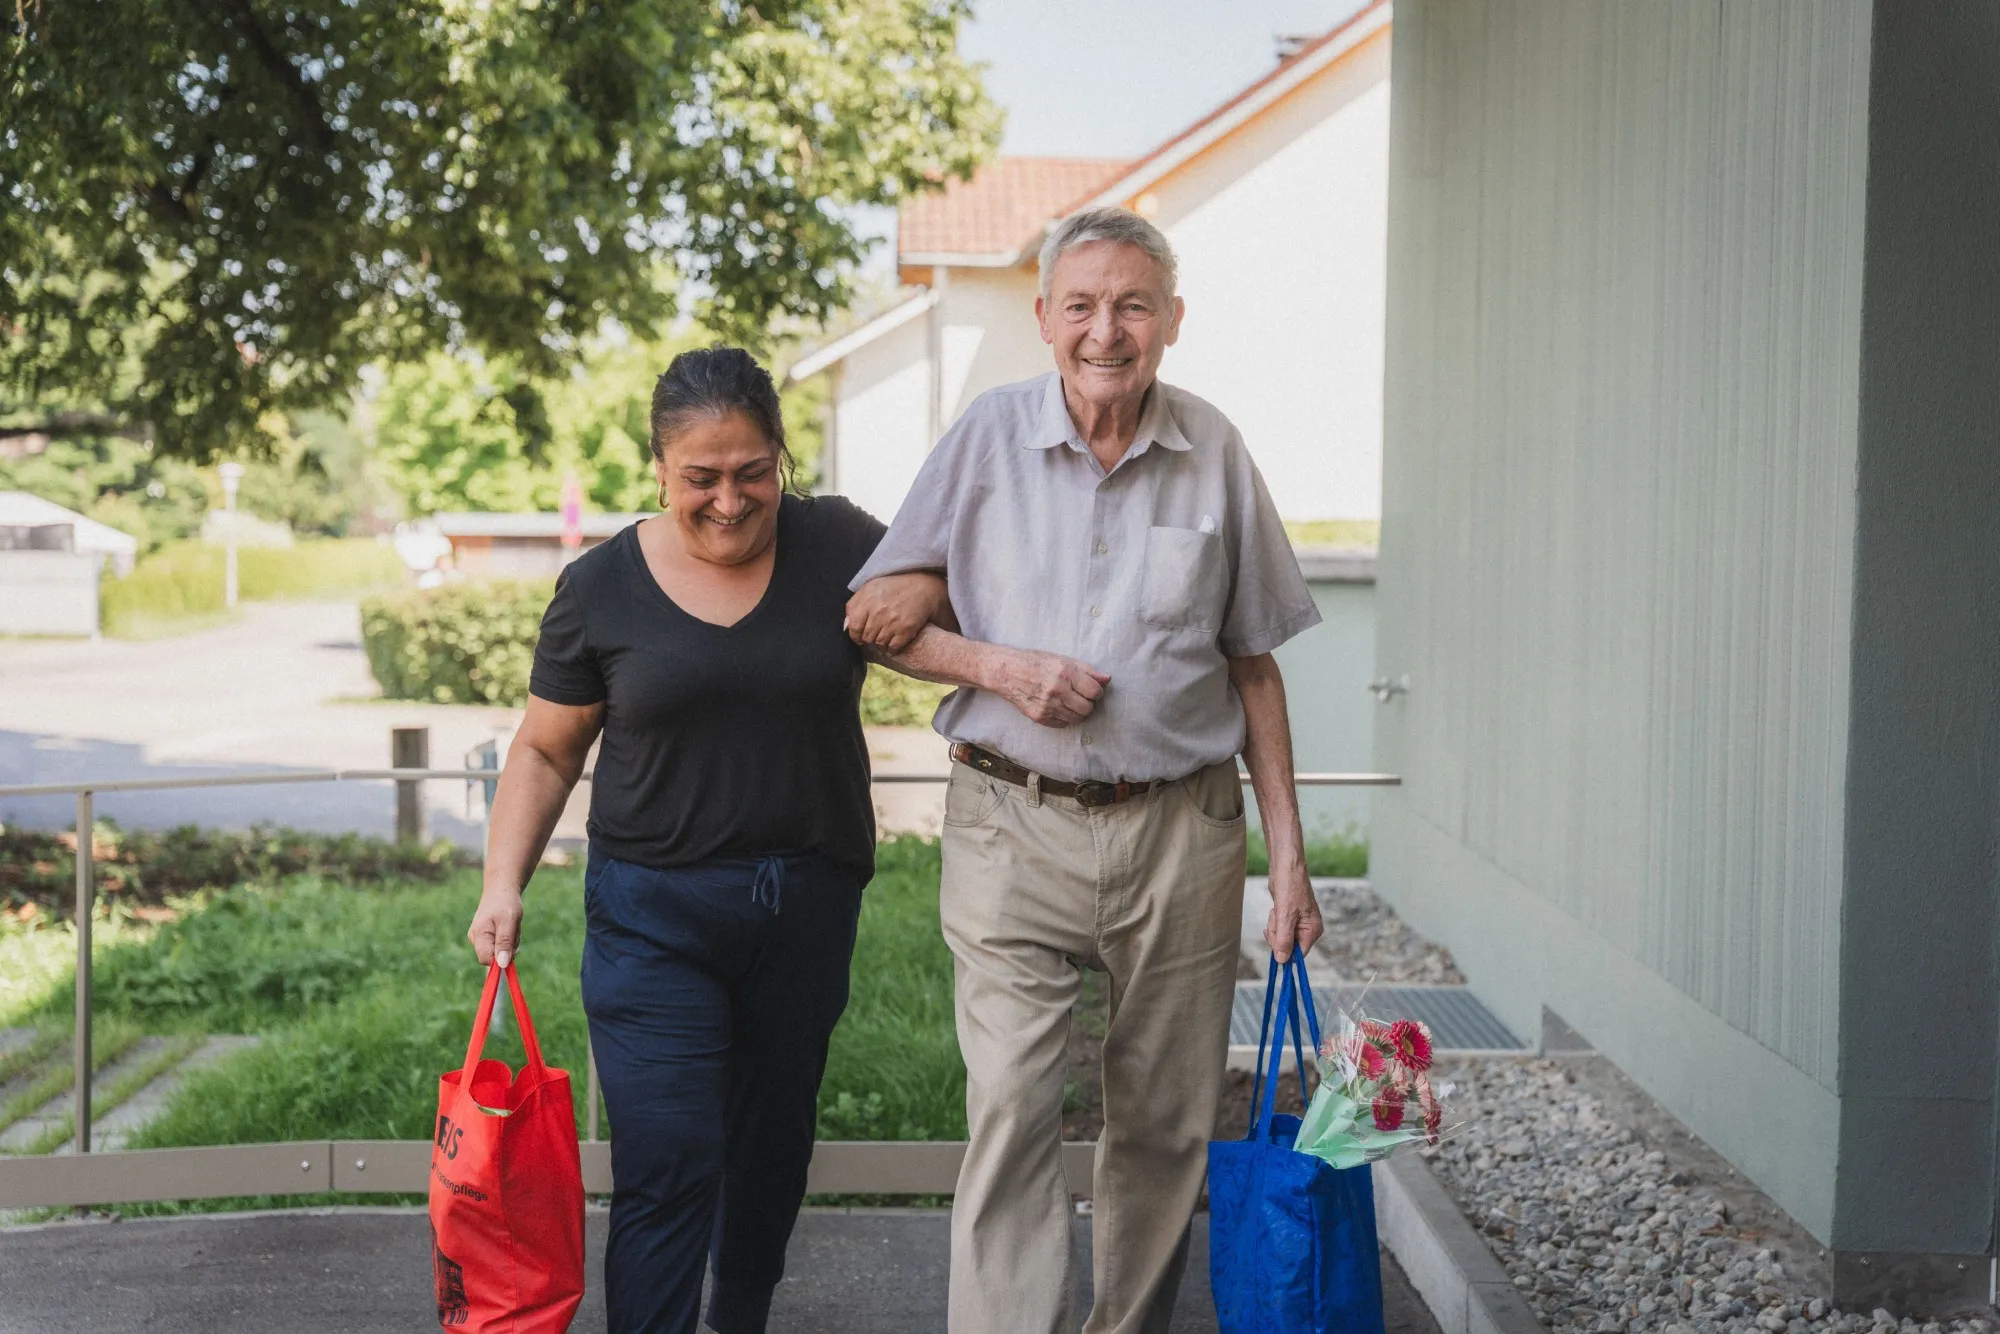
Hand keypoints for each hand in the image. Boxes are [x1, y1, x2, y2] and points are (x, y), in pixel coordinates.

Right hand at [468, 885, 523, 965]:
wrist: (501, 888)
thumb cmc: (506, 903)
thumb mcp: (509, 921)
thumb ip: (505, 942)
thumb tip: (502, 965)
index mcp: (478, 936)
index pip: (487, 960)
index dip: (501, 959)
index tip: (514, 949)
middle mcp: (475, 939)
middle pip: (494, 957)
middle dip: (508, 948)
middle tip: (514, 930)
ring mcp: (479, 938)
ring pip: (499, 951)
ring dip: (511, 942)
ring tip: (512, 925)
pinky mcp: (486, 936)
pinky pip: (500, 945)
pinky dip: (509, 939)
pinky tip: (509, 927)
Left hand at [845, 572, 947, 654]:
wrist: (923, 586)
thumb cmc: (894, 587)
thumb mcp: (870, 588)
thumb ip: (854, 605)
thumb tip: (845, 626)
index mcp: (868, 600)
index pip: (854, 627)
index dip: (855, 635)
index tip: (860, 636)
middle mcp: (879, 611)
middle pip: (867, 637)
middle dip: (869, 638)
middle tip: (875, 634)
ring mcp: (893, 621)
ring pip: (879, 644)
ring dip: (881, 644)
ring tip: (885, 637)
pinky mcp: (906, 629)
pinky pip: (893, 648)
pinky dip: (892, 649)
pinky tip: (894, 643)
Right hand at [994, 647, 1109, 726]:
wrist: (1006, 671)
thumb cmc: (1035, 662)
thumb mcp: (1062, 659)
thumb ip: (1087, 670)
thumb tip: (1107, 679)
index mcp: (1065, 672)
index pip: (1094, 691)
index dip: (1097, 692)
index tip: (1092, 690)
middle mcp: (1057, 690)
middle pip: (1087, 708)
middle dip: (1088, 704)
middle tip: (1081, 697)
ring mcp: (1047, 706)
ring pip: (1076, 718)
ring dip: (1078, 712)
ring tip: (1070, 702)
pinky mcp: (1039, 717)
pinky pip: (1062, 724)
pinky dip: (1064, 717)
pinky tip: (1058, 707)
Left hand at [1264, 861, 1322, 962]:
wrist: (1285, 867)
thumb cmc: (1290, 887)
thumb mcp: (1285, 916)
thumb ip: (1284, 939)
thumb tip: (1282, 960)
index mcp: (1312, 930)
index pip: (1299, 954)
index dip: (1285, 953)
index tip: (1275, 946)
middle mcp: (1307, 929)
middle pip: (1287, 946)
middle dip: (1277, 935)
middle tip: (1275, 919)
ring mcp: (1297, 924)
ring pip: (1280, 937)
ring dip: (1274, 926)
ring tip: (1277, 911)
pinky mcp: (1288, 918)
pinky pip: (1277, 928)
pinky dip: (1273, 920)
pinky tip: (1276, 909)